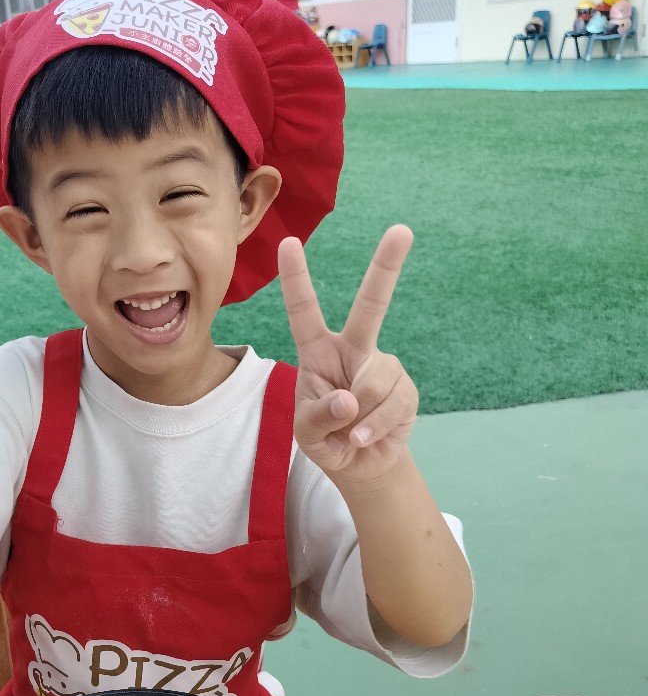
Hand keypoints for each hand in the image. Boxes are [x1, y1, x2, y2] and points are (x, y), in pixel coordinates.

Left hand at [278, 226, 417, 485]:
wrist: (361, 465)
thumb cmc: (325, 438)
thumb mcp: (307, 433)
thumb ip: (318, 417)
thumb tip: (349, 401)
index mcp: (317, 352)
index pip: (304, 311)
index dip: (296, 278)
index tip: (288, 242)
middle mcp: (353, 350)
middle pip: (371, 305)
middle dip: (387, 267)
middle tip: (402, 230)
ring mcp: (383, 366)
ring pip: (375, 379)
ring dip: (360, 415)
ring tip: (350, 431)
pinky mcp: (406, 388)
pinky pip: (392, 404)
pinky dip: (374, 428)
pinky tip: (364, 437)